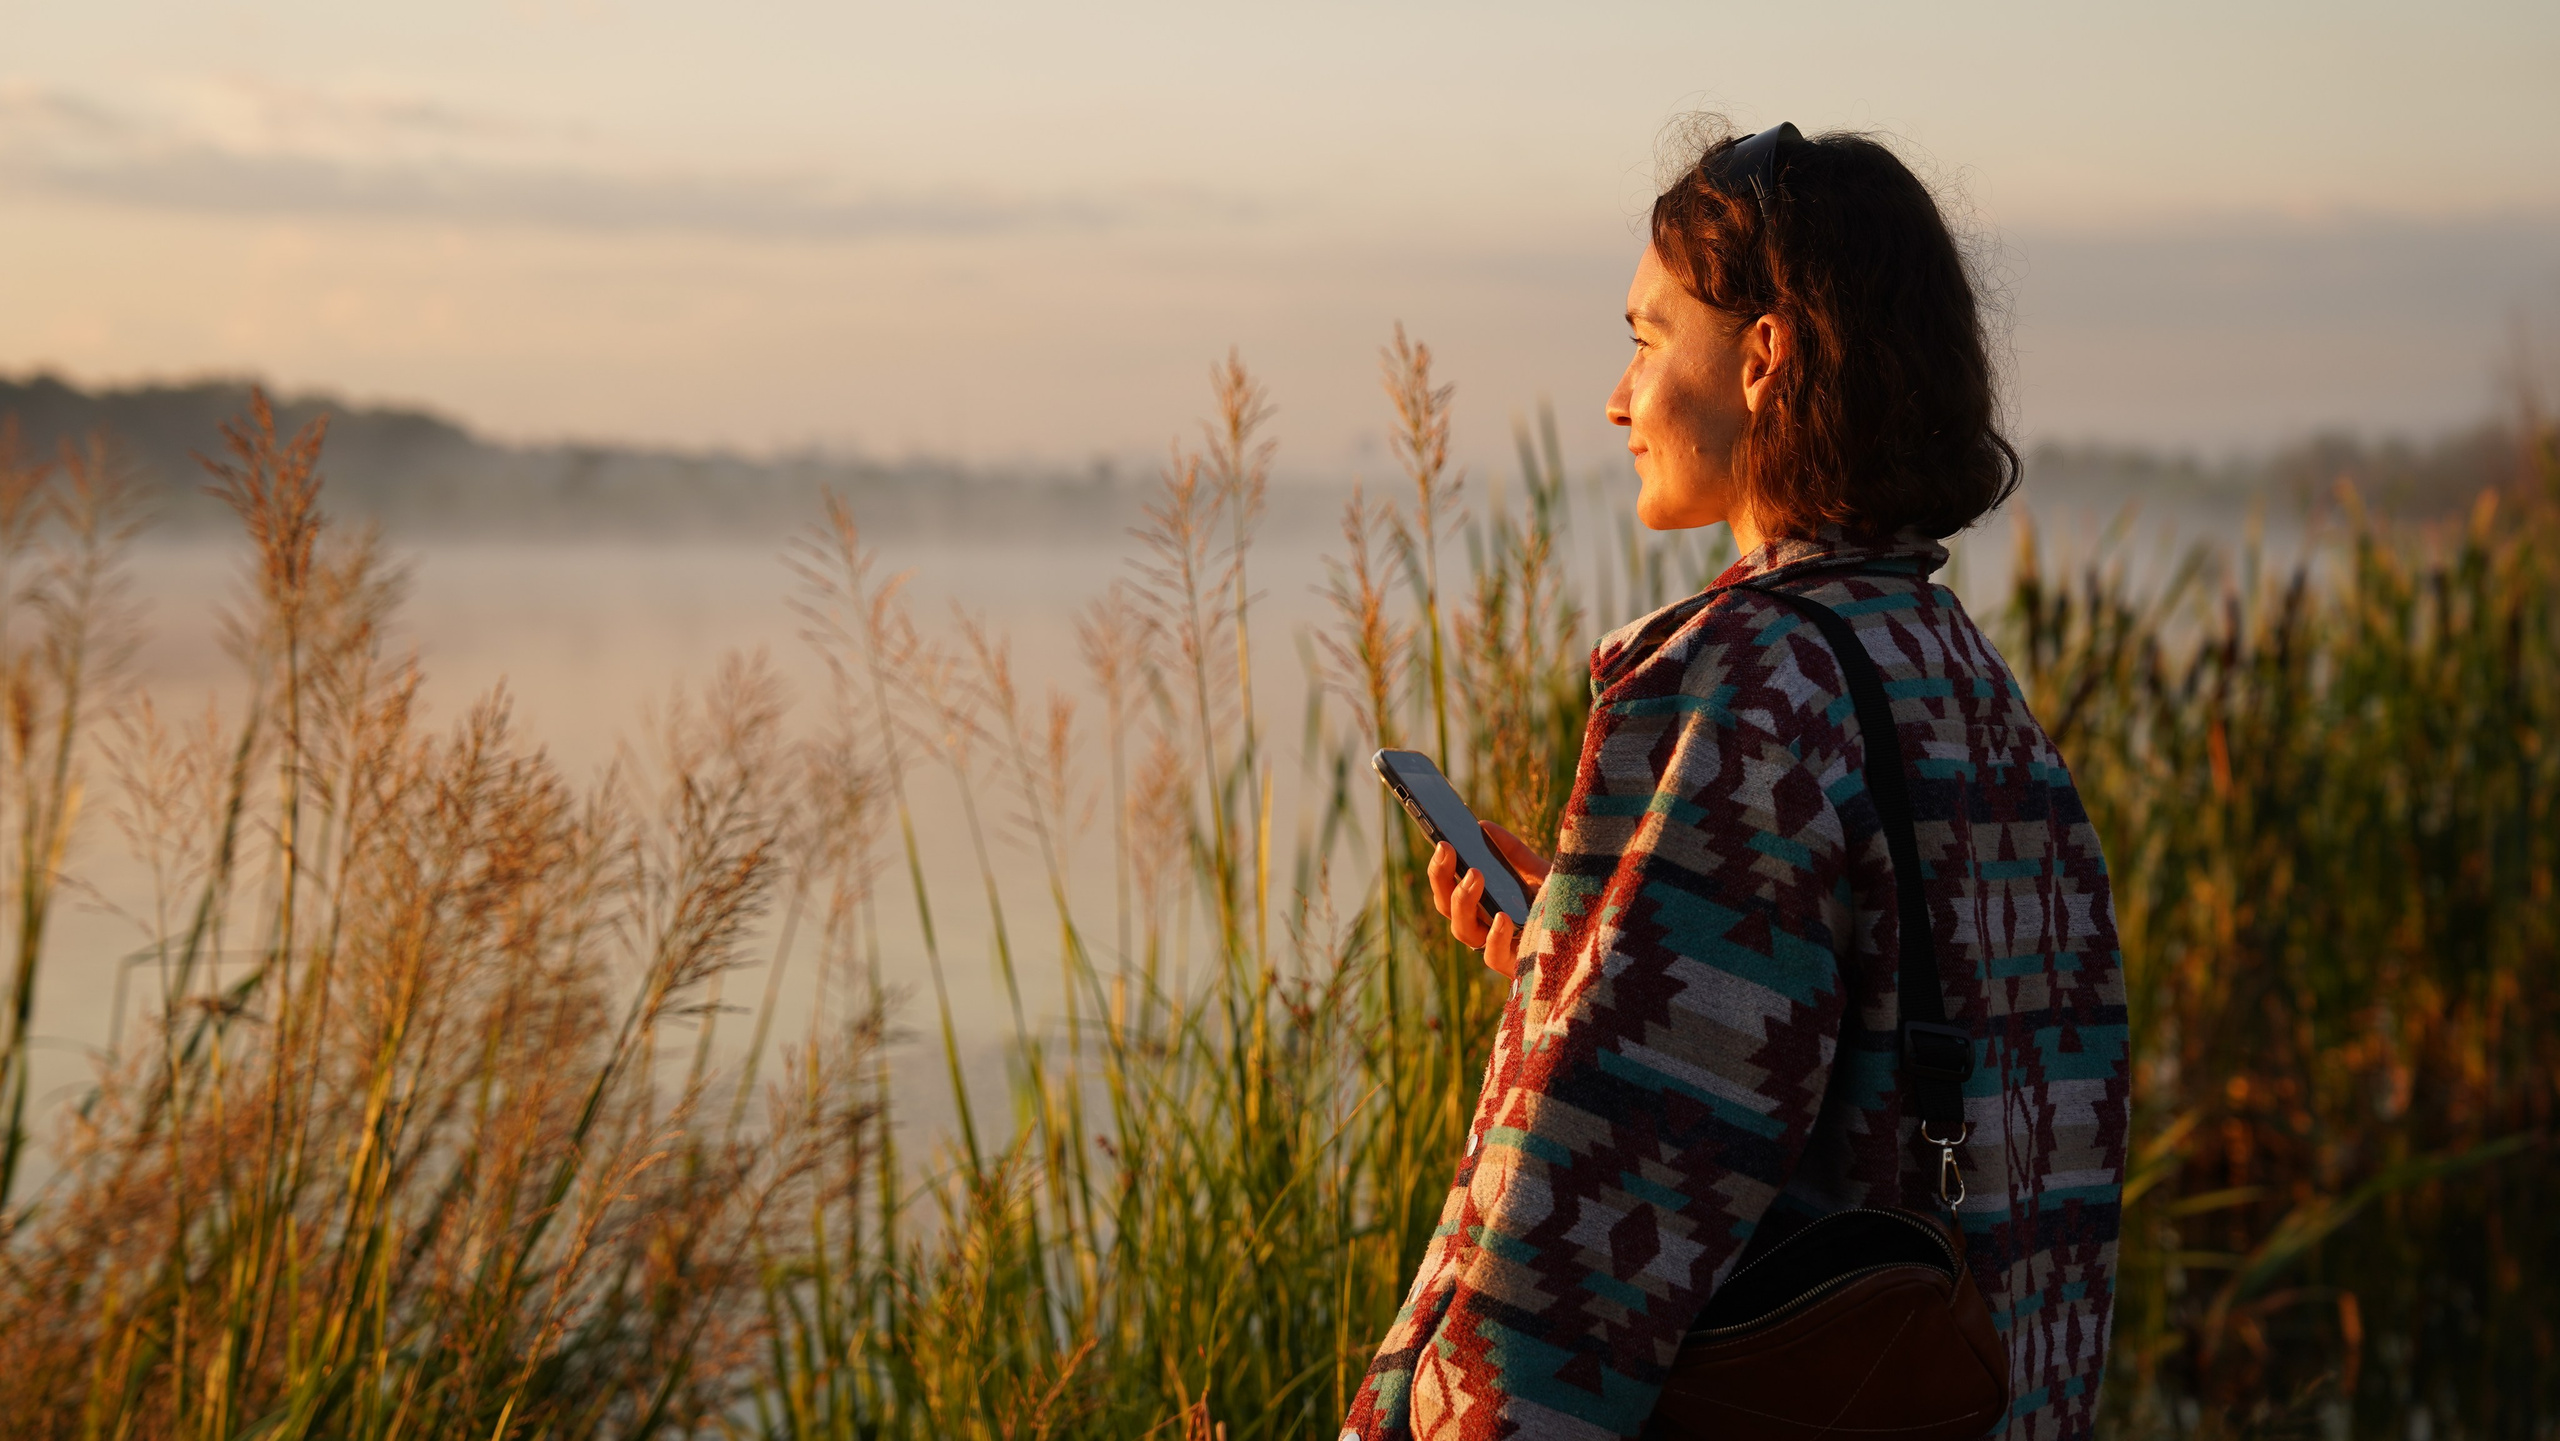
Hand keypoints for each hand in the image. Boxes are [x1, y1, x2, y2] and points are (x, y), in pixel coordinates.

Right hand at [1427, 822, 1553, 978]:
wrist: (1597, 929)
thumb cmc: (1565, 903)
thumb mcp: (1539, 873)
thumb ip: (1513, 853)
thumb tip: (1483, 826)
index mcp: (1484, 905)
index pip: (1449, 890)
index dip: (1440, 868)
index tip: (1441, 842)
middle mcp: (1485, 927)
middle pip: (1448, 908)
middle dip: (1442, 877)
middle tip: (1447, 848)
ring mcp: (1499, 949)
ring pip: (1463, 931)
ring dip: (1463, 901)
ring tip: (1475, 874)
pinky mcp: (1517, 967)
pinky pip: (1494, 956)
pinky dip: (1494, 937)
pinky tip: (1502, 917)